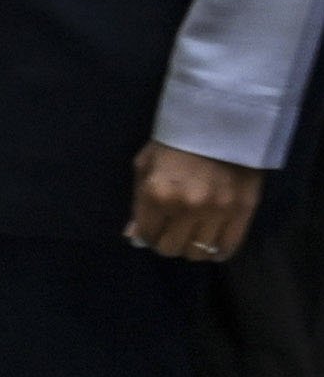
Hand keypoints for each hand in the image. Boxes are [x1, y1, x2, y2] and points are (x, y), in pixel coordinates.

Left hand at [130, 141, 261, 263]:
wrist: (221, 124)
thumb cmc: (176, 143)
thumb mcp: (145, 166)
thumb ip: (138, 203)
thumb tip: (134, 236)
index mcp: (157, 194)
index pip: (148, 235)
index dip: (148, 236)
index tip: (154, 230)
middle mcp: (186, 207)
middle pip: (172, 249)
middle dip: (169, 244)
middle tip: (173, 234)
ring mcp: (217, 211)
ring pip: (199, 252)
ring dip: (192, 249)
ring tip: (193, 237)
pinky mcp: (243, 211)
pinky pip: (229, 246)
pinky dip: (219, 252)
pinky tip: (213, 247)